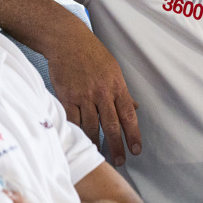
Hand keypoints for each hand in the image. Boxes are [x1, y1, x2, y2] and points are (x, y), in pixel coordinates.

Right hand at [49, 33, 140, 165]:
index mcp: (117, 86)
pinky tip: (79, 141)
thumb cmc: (92, 54)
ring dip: (95, 144)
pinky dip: (76, 133)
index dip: (133, 135)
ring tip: (98, 155)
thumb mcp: (114, 69)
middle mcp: (102, 93)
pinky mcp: (67, 96)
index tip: (136, 150)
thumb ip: (123, 92)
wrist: (68, 41)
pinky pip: (72, 120)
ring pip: (91, 127)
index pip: (129, 116)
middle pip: (111, 126)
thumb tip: (136, 108)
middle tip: (119, 161)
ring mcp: (83, 95)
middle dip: (116, 147)